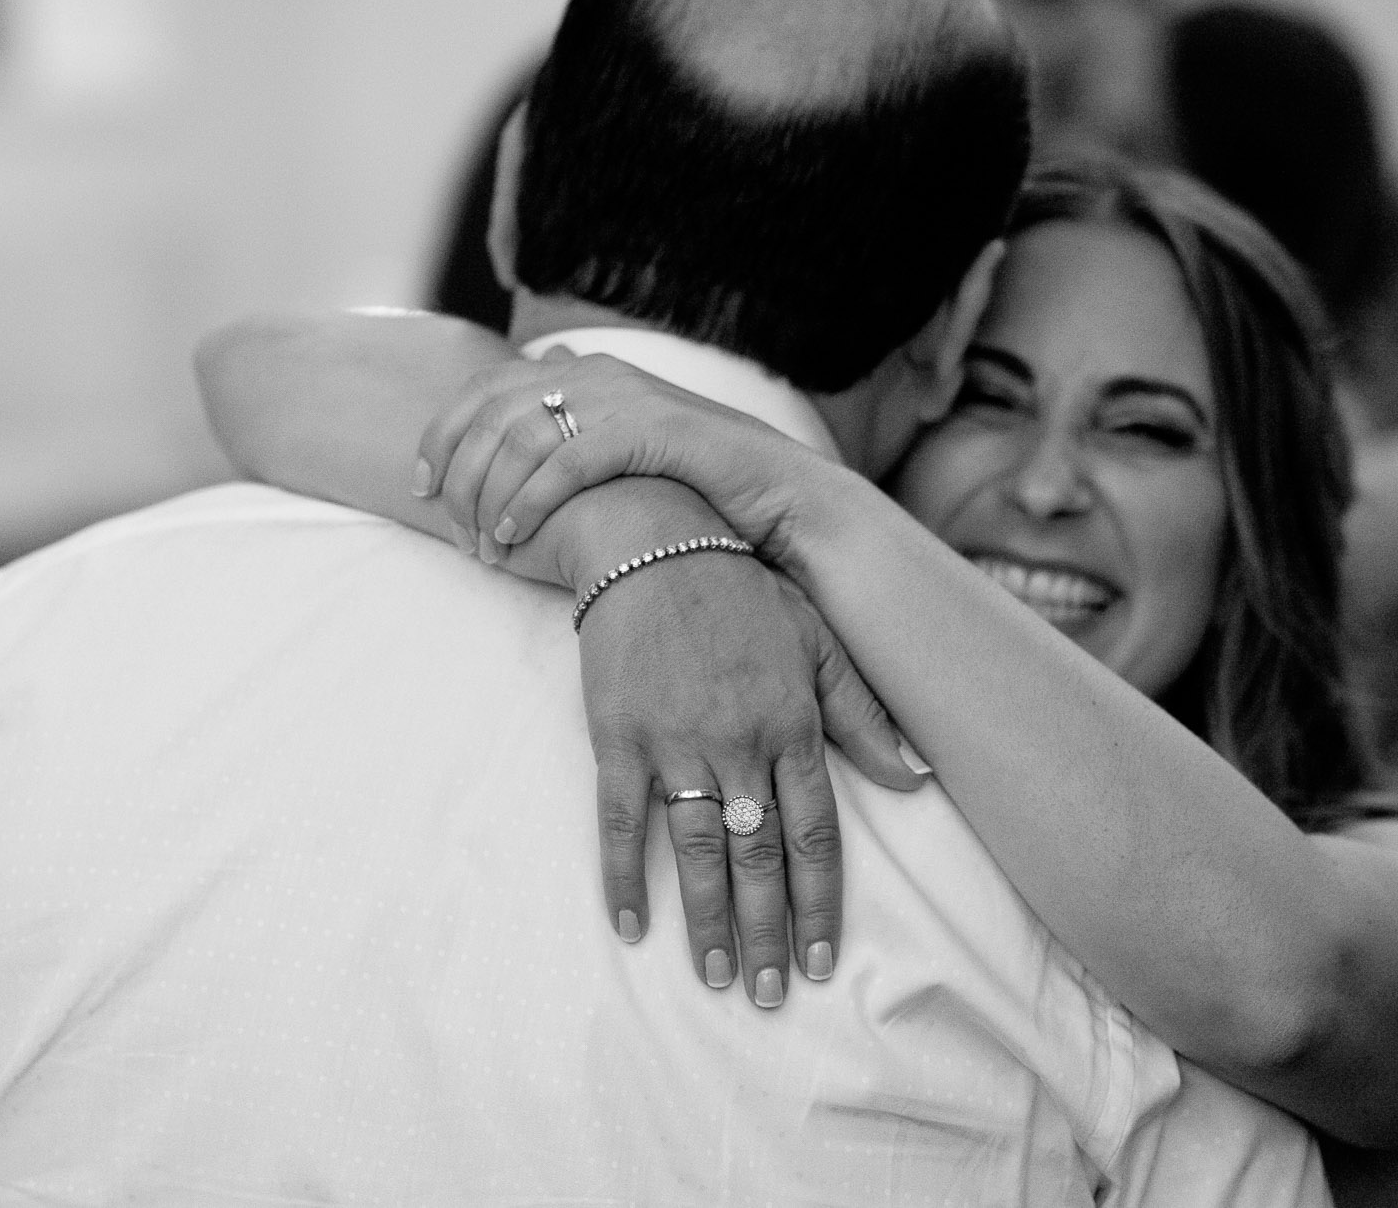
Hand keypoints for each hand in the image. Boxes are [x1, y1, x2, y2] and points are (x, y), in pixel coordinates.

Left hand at [414, 351, 810, 566]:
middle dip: (455, 471)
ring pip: (519, 438)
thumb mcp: (613, 455)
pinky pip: (566, 463)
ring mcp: (624, 397)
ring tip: (482, 547)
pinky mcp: (651, 430)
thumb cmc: (691, 487)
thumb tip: (499, 469)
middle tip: (445, 526)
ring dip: (488, 497)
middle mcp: (595, 372)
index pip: (482, 388)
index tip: (420, 487)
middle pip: (488, 411)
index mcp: (580, 371)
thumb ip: (560, 447)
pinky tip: (511, 537)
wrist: (781, 497)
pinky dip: (529, 502)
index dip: (440, 435)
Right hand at [516, 477, 918, 1008]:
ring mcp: (677, 743)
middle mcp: (741, 743)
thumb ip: (862, 711)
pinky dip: (623, 877)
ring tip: (716, 979)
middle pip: (761, 859)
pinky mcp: (618, 738)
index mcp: (794, 724)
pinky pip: (620, 821)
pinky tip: (631, 926)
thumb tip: (914, 776)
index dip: (821, 904)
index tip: (825, 961)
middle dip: (769, 934)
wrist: (651, 539)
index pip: (817, 835)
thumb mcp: (816, 638)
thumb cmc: (738, 589)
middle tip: (774, 994)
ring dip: (708, 923)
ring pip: (699, 851)